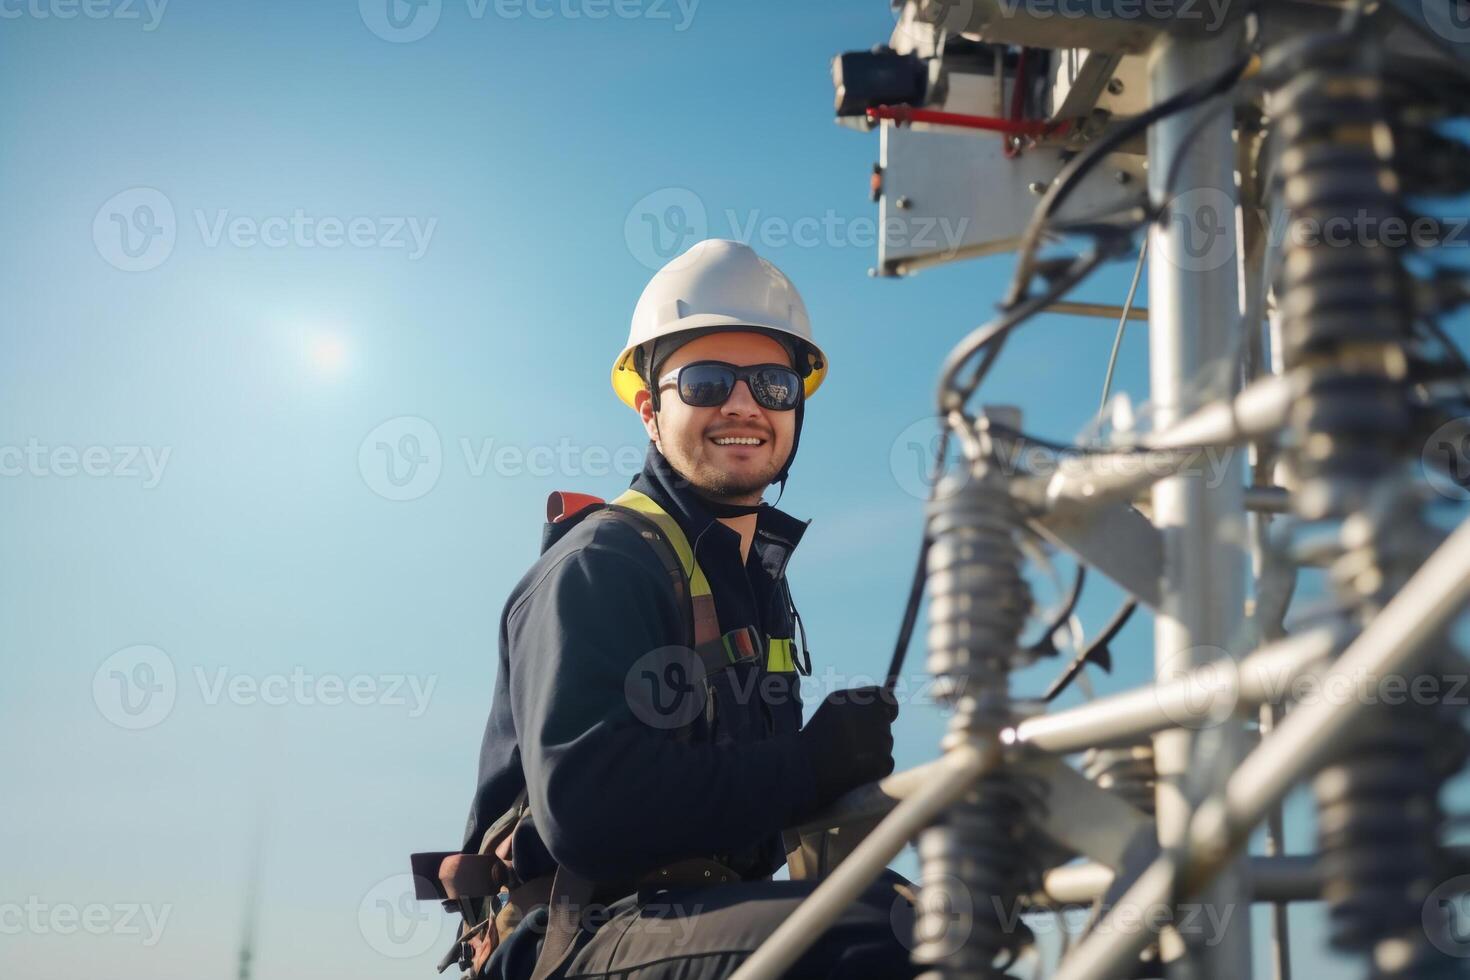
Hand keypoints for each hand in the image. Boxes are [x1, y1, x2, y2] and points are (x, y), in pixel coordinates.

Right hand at [794, 685, 897, 816]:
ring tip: (849, 760)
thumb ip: (857, 706)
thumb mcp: (830, 714)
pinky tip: (856, 772)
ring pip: (886, 742)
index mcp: (847, 699)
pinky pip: (887, 761)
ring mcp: (873, 737)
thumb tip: (889, 710)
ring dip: (875, 751)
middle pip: (884, 721)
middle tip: (856, 747)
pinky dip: (876, 768)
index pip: (882, 695)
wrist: (800, 774)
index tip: (888, 715)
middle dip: (876, 732)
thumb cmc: (812, 745)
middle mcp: (862, 714)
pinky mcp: (880, 760)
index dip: (888, 706)